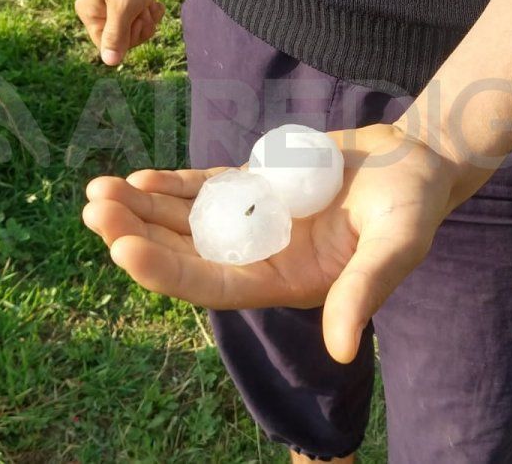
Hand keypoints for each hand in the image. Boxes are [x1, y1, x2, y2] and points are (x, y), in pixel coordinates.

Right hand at [75, 0, 165, 65]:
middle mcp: (96, 8)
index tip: (138, 21)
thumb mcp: (125, 7)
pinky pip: (138, 13)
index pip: (108, 46)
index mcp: (88, 12)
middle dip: (140, 28)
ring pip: (133, 26)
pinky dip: (149, 9)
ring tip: (151, 2)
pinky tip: (156, 1)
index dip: (128, 40)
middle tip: (145, 9)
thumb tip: (109, 63)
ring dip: (147, 19)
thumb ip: (116, 36)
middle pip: (122, 38)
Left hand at [82, 124, 469, 362]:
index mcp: (286, 283)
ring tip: (97, 191)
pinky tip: (139, 178)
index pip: (215, 286)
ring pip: (185, 221)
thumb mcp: (398, 244)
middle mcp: (261, 258)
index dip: (169, 272)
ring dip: (141, 209)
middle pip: (186, 254)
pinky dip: (171, 186)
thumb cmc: (413, 205)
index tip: (124, 249)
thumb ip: (367, 289)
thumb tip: (341, 348)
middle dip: (138, 234)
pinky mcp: (254, 188)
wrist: (414, 163)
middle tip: (96, 210)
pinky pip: (204, 189)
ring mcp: (254, 222)